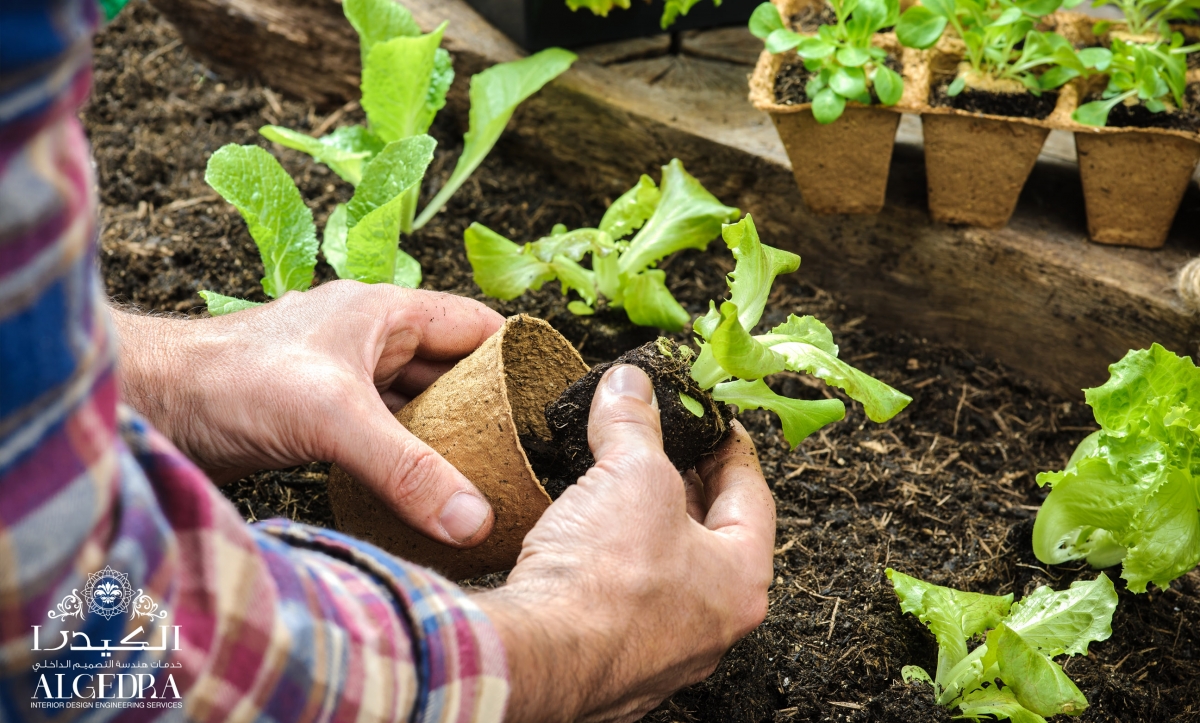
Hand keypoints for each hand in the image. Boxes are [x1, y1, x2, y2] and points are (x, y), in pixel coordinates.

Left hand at [112, 280, 503, 546]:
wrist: (151, 405)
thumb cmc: (231, 380)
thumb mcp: (334, 419)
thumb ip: (409, 470)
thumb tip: (476, 519)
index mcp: (385, 313)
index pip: (476, 326)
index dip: (517, 356)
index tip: (550, 402)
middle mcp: (369, 340)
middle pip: (451, 370)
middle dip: (486, 408)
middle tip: (525, 454)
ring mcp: (343, 379)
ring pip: (416, 406)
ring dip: (445, 438)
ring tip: (487, 478)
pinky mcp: (319, 418)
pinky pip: (383, 435)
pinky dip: (407, 459)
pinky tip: (425, 492)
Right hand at [476, 365, 775, 722]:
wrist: (537, 658)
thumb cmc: (605, 579)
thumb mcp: (630, 473)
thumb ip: (635, 423)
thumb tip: (630, 384)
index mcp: (741, 581)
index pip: (752, 497)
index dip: (731, 448)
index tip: (715, 424)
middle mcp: (711, 626)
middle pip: (709, 537)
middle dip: (683, 486)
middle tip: (663, 447)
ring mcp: (663, 653)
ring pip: (664, 573)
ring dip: (643, 528)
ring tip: (616, 485)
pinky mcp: (612, 664)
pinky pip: (622, 603)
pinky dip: (610, 566)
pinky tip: (583, 541)